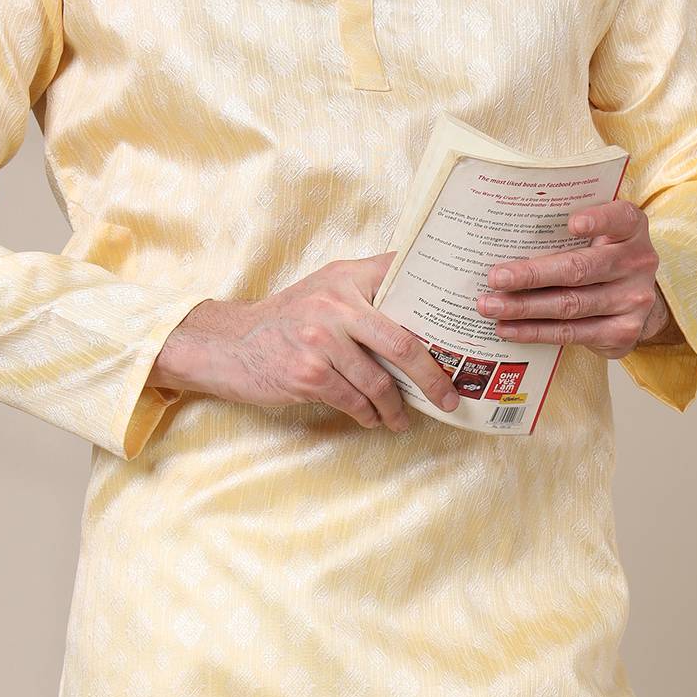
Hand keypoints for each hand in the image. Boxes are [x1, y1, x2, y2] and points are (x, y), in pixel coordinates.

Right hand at [150, 253, 463, 431]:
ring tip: (404, 418)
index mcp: (347, 277)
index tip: (466, 325)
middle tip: (450, 397)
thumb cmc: (287, 320)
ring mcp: (321, 339)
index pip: (404, 277)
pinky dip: (369, 415)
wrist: (229, 345)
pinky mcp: (309, 373)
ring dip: (397, 407)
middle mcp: (336, 303)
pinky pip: (354, 401)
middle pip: (404, 342)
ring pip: (380, 381)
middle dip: (434, 376)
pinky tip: (374, 420)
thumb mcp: (325, 289)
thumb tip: (426, 306)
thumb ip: (367, 288)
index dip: (439, 298)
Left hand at [474, 200, 678, 357]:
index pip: (619, 217)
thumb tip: (501, 237)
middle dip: (531, 275)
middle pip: (579, 269)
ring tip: (490, 306)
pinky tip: (508, 328)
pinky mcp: (622, 333)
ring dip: (524, 307)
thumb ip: (565, 230)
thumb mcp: (597, 234)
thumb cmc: (601, 256)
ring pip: (570, 305)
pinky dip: (534, 332)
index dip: (598, 220)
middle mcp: (638, 262)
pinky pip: (571, 333)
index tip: (572, 224)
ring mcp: (633, 300)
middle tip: (495, 278)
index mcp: (631, 229)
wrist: (633, 298)